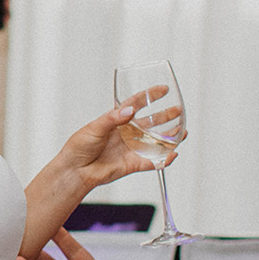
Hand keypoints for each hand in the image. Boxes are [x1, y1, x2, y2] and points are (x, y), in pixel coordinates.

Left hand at [57, 101, 182, 192]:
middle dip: (166, 116)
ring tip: (182, 132)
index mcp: (117, 120)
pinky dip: (163, 159)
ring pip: (155, 141)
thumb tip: (129, 111)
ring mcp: (130, 148)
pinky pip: (152, 161)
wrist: (75, 170)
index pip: (136, 104)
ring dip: (169, 137)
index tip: (163, 89)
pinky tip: (172, 155)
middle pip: (151, 122)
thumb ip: (113, 119)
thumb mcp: (95, 127)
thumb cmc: (79, 146)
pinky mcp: (132, 164)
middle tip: (179, 110)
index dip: (150, 96)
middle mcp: (126, 133)